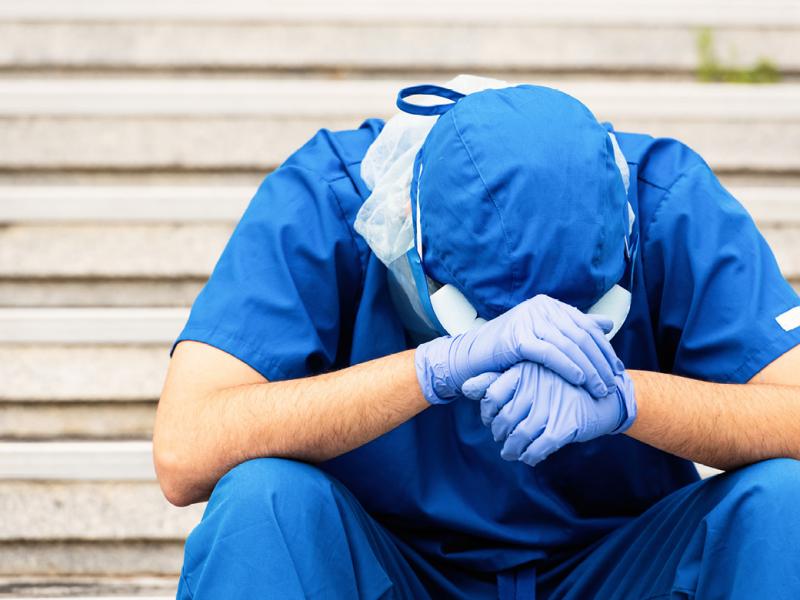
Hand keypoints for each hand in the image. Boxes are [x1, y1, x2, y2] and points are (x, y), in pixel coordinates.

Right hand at [414, 294, 622, 404]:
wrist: (472, 357)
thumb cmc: (509, 351)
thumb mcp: (544, 336)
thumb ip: (574, 329)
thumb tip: (606, 324)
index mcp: (548, 305)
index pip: (586, 326)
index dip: (604, 349)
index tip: (617, 370)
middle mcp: (540, 307)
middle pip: (580, 335)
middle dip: (600, 362)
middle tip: (612, 383)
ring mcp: (528, 320)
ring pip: (569, 345)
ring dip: (589, 369)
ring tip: (599, 388)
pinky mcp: (517, 337)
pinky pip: (550, 353)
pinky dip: (568, 367)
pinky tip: (580, 380)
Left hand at [461, 363, 636, 466]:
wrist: (605, 394)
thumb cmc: (560, 385)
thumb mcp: (529, 375)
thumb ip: (495, 380)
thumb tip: (464, 387)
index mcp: (525, 370)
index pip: (491, 395)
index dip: (488, 413)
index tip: (492, 420)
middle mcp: (535, 386)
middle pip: (504, 419)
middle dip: (500, 434)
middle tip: (502, 438)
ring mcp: (551, 406)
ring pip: (520, 436)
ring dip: (512, 449)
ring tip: (511, 452)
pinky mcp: (565, 425)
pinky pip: (539, 448)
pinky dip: (531, 456)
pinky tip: (530, 456)